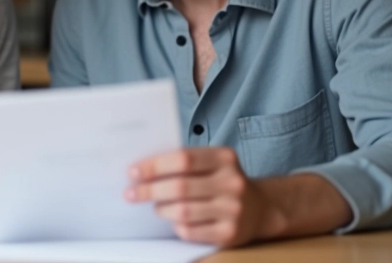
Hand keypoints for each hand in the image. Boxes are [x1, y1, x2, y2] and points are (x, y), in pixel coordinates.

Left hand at [125, 147, 285, 246]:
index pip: (183, 159)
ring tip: (155, 207)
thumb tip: (142, 170)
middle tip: (131, 193)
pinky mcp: (230, 234)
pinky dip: (176, 226)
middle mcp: (232, 183)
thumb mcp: (213, 163)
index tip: (133, 172)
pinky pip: (191, 231)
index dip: (154, 166)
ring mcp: (233, 210)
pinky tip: (174, 220)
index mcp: (225, 158)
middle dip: (149, 190)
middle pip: (180, 186)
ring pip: (183, 211)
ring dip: (161, 209)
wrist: (261, 209)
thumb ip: (186, 163)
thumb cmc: (223, 181)